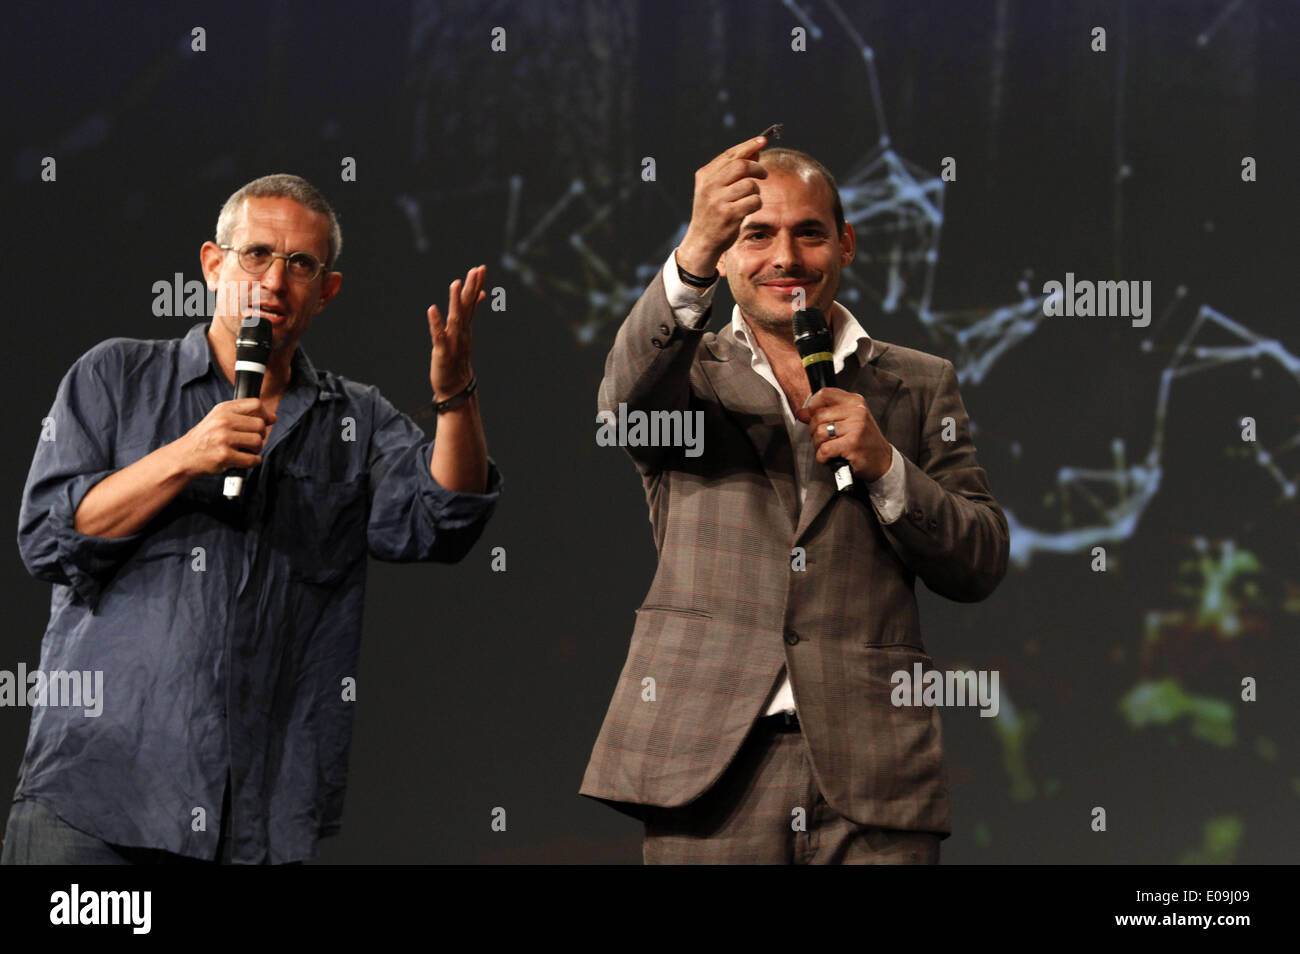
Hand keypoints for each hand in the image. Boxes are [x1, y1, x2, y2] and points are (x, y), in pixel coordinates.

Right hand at [175, 398, 275, 476]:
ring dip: (256, 449)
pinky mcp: (225, 456)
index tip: (264, 422)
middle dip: (260, 435)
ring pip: (258, 442)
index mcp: (223, 410)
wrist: (184, 456)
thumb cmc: (206, 438)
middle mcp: (223, 422)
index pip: (255, 404)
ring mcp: (224, 439)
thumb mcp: (219, 419)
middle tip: (250, 441)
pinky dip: (253, 461)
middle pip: (260, 425)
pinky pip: (253, 459)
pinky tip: (244, 460)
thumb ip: (244, 416)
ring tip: (245, 450)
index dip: (264, 414)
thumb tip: (273, 418)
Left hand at [428, 264, 484, 400]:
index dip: (476, 285)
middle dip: (471, 288)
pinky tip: (432, 309)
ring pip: (455, 319)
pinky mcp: (442, 352)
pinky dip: (436, 323)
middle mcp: (461, 332)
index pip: (471, 303)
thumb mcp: (463, 335)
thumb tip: (479, 296)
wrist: (456, 389)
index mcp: (465, 328)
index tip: (481, 268)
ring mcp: (453, 342)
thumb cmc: (457, 360)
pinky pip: (439, 336)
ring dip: (455, 301)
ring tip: (455, 283)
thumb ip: (469, 315)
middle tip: (477, 269)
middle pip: (467, 307)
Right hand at [676, 135, 768, 275]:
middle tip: (763, 174)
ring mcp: (718, 201)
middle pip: (741, 165)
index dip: (749, 145)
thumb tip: (756, 151)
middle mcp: (709, 186)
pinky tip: (750, 209)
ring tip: (751, 198)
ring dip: (756, 190)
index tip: (763, 140)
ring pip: (750, 184)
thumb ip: (733, 170)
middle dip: (757, 168)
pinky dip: (756, 203)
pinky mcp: (729, 215)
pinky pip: (754, 201)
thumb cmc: (713, 213)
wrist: (702, 242)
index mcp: (705, 176)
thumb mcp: (716, 189)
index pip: (730, 154)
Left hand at [795, 388, 892, 482]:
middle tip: (826, 440)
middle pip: (817, 416)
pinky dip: (823, 458)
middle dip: (815, 431)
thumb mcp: (847, 422)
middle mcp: (856, 411)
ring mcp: (855, 427)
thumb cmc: (864, 441)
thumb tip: (801, 413)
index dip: (813, 406)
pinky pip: (824, 449)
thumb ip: (824, 415)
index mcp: (854, 401)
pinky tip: (832, 458)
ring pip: (819, 433)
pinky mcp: (852, 444)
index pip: (824, 394)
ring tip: (831, 449)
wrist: (882, 461)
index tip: (814, 417)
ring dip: (819, 446)